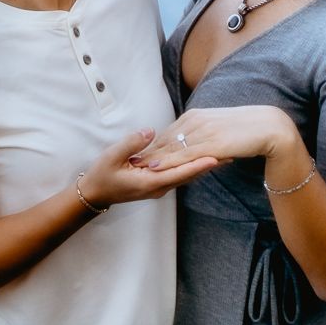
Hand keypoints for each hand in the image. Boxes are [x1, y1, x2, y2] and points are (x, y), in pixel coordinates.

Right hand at [78, 128, 217, 209]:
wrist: (95, 193)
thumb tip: (151, 131)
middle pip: (189, 175)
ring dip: (204, 166)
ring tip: (223, 155)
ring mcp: (159, 187)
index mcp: (150, 181)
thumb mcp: (112, 157)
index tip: (216, 156)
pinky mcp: (157, 183)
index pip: (179, 172)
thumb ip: (132, 144)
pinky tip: (201, 159)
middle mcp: (160, 187)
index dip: (198, 164)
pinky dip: (192, 167)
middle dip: (209, 164)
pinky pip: (179, 175)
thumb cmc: (102, 175)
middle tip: (230, 152)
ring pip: (186, 176)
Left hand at [137, 106, 300, 170]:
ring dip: (153, 158)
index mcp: (195, 116)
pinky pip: (185, 155)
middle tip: (129, 161)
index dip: (153, 144)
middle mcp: (195, 122)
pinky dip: (169, 162)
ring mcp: (202, 132)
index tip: (137, 152)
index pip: (169, 132)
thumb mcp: (219, 127)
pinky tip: (156, 168)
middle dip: (147, 151)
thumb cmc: (246, 129)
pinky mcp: (211, 144)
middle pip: (166, 139)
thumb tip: (195, 140)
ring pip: (172, 148)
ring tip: (136, 166)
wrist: (270, 128)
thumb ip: (205, 132)